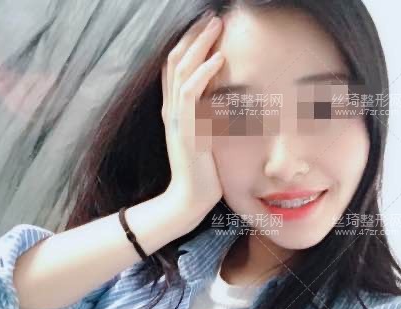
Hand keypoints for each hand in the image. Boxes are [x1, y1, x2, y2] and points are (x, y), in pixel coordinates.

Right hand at [161, 12, 225, 227]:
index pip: (176, 67)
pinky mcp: (186, 128)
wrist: (189, 199)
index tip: (208, 27)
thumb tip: (229, 100)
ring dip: (200, 44)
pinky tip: (220, 58)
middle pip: (176, 60)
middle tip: (213, 16)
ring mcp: (176, 117)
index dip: (190, 43)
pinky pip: (191, 92)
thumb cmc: (203, 172)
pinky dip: (204, 72)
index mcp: (175, 110)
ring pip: (182, 69)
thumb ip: (210, 116)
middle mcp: (171, 109)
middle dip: (194, 35)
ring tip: (217, 25)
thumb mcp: (206, 137)